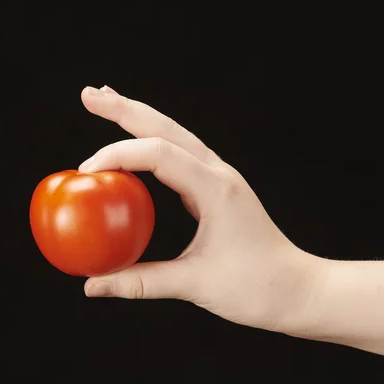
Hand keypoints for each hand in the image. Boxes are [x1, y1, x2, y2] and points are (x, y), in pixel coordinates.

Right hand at [80, 85, 328, 332]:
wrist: (298, 288)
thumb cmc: (257, 286)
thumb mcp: (195, 285)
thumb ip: (141, 283)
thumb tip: (93, 285)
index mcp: (216, 188)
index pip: (159, 154)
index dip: (118, 155)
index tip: (86, 172)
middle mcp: (219, 174)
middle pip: (167, 127)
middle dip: (125, 109)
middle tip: (89, 94)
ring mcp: (220, 178)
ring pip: (175, 135)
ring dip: (140, 118)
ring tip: (106, 103)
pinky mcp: (218, 189)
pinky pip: (180, 156)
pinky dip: (153, 145)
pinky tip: (137, 148)